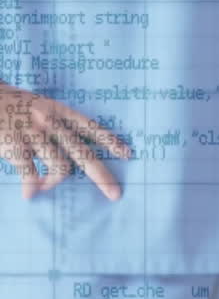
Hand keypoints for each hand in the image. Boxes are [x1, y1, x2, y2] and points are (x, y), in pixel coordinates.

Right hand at [0, 84, 131, 200]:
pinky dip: (32, 186)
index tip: (128, 154)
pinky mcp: (14, 145)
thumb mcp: (38, 104)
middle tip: (115, 194)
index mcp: (58, 110)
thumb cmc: (9, 103)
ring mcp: (34, 133)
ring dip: (53, 183)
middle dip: (102, 175)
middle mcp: (51, 122)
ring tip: (44, 187)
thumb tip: (68, 147)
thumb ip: (55, 122)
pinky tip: (29, 193)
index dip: (110, 141)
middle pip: (84, 152)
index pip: (91, 126)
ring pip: (60, 166)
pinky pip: (30, 172)